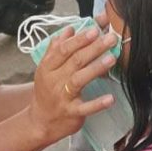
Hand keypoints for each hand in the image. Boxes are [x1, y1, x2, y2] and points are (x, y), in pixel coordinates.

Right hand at [28, 25, 116, 144]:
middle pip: (74, 61)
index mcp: (48, 67)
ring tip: (112, 59)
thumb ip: (57, 48)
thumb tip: (70, 29)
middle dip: (93, 48)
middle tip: (111, 38)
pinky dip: (97, 103)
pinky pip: (85, 108)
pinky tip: (110, 98)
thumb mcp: (46, 68)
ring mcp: (62, 97)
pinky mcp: (71, 113)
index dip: (80, 39)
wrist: (40, 122)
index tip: (95, 29)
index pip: (64, 49)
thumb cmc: (47, 92)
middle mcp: (54, 81)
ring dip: (95, 68)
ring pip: (79, 80)